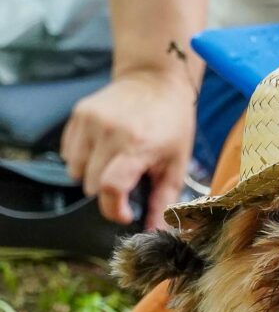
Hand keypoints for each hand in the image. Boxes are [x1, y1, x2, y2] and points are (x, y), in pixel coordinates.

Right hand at [60, 70, 196, 229]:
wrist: (155, 79)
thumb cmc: (172, 123)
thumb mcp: (176, 164)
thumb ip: (164, 201)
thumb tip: (155, 232)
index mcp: (137, 145)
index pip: (110, 188)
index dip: (114, 209)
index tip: (126, 213)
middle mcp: (109, 131)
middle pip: (91, 185)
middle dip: (107, 193)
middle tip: (126, 182)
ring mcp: (90, 120)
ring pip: (75, 171)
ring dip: (91, 176)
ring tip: (114, 164)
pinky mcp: (79, 113)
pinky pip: (68, 152)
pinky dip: (82, 159)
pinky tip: (103, 150)